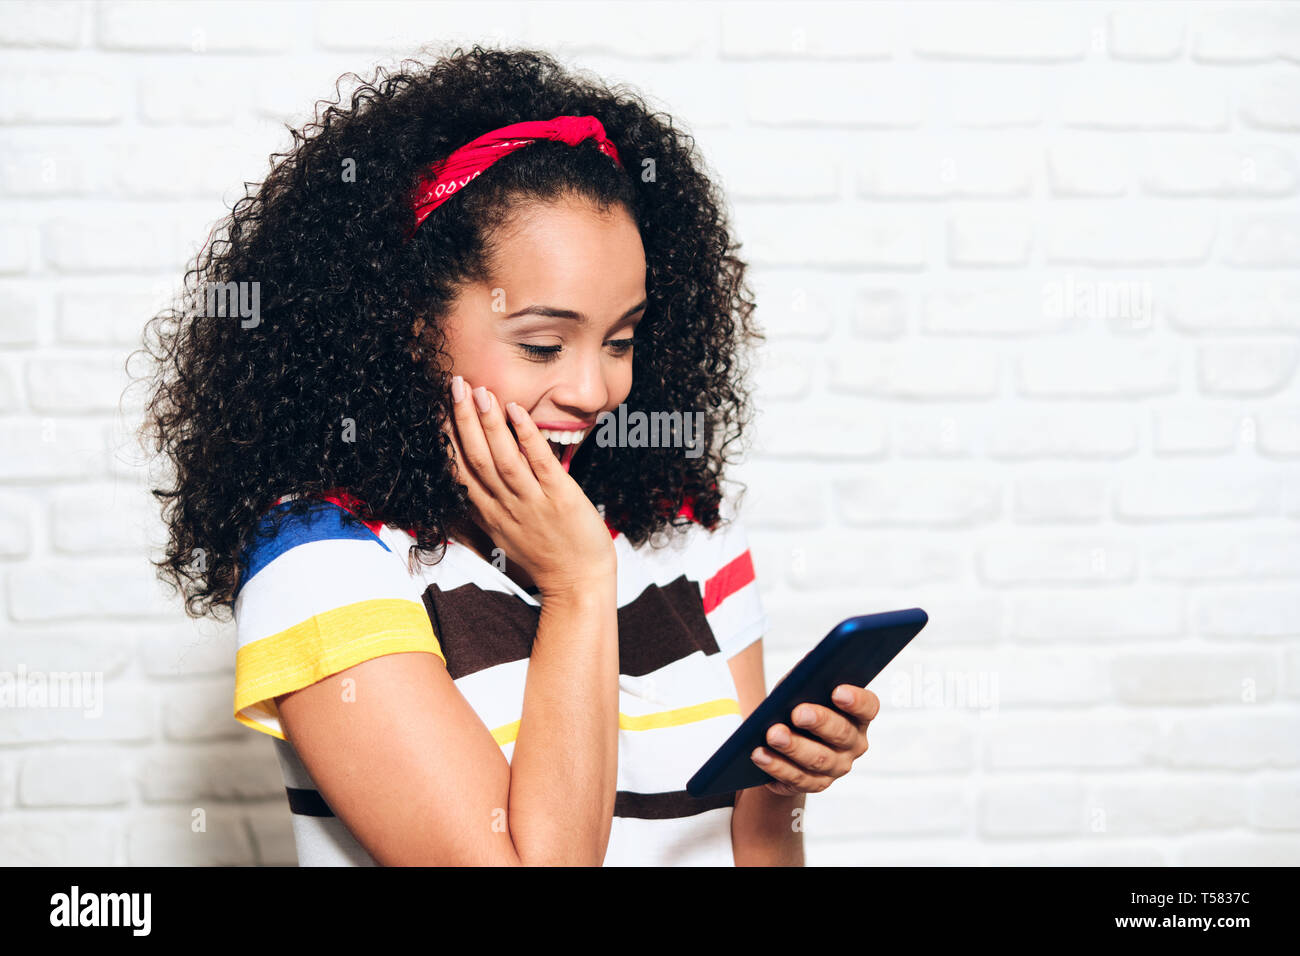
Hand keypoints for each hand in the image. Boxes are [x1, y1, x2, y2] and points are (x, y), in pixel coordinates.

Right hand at [441, 376, 615, 595]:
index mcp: (489, 513)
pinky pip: (539, 463)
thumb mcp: (506, 532)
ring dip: (489, 423)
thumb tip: (475, 478)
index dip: (446, 437)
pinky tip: (517, 411)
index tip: (438, 407)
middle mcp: (505, 506)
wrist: (578, 584)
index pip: (459, 470)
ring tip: (480, 391)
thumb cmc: (545, 554)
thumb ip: (489, 504)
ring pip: (502, 459)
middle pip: (475, 458)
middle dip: (462, 420)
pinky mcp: (560, 498)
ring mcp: (531, 502)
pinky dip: (526, 436)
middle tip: (455, 384)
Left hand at [750, 684, 879, 795]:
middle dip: (819, 722)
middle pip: (842, 734)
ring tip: (773, 734)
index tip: (837, 691)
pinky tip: (760, 754)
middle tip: (798, 713)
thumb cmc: (795, 705)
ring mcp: (836, 767)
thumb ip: (806, 678)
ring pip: (818, 759)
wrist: (782, 740)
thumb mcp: (800, 688)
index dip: (856, 700)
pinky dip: (776, 766)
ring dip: (794, 747)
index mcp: (857, 716)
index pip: (868, 707)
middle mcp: (853, 744)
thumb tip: (803, 670)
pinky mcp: (814, 784)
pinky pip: (796, 778)